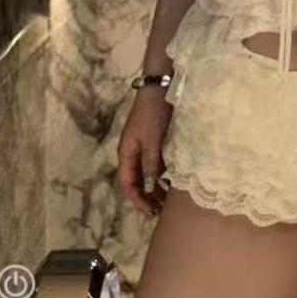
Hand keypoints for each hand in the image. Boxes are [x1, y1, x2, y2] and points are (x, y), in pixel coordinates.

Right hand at [117, 89, 172, 216]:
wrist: (159, 86)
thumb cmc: (153, 113)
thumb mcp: (152, 140)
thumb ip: (150, 163)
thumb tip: (150, 187)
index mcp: (126, 152)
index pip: (127, 183)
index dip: (137, 199)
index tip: (149, 211)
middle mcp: (131, 151)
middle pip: (135, 180)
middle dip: (145, 196)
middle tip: (159, 211)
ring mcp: (142, 145)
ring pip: (145, 172)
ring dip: (153, 187)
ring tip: (166, 201)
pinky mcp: (153, 139)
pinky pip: (154, 163)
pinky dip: (160, 174)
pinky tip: (170, 181)